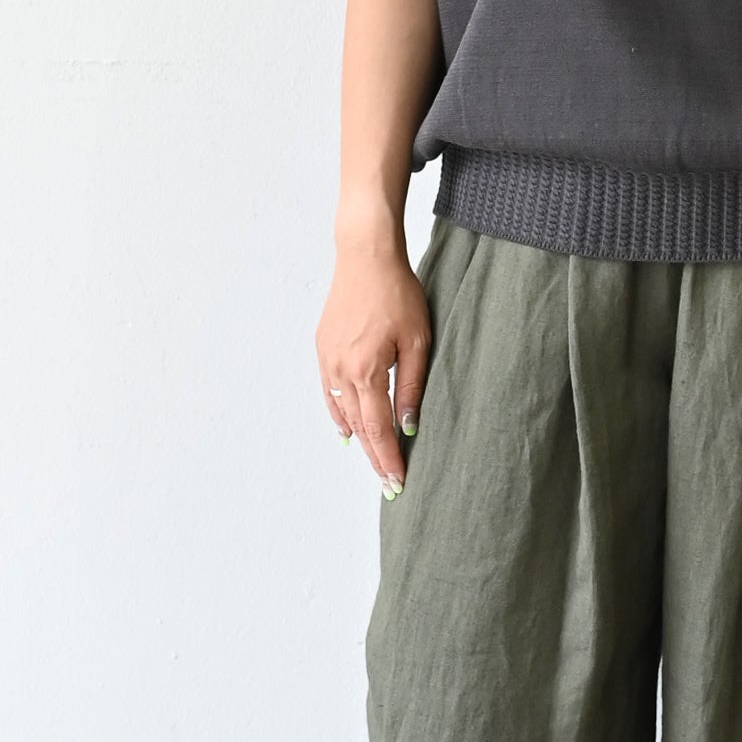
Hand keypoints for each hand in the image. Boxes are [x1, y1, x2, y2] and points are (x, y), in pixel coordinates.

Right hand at [316, 247, 430, 500]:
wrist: (365, 257)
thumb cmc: (398, 293)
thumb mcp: (418, 341)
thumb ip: (412, 387)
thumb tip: (408, 426)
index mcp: (366, 371)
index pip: (378, 428)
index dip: (389, 458)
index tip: (397, 482)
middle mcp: (341, 371)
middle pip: (359, 427)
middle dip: (375, 457)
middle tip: (389, 484)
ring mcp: (328, 360)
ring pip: (343, 413)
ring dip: (359, 440)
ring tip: (374, 463)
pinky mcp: (323, 349)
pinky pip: (330, 394)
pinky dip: (339, 415)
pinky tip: (347, 430)